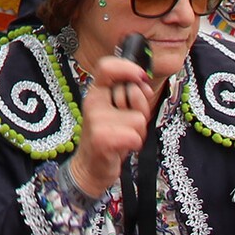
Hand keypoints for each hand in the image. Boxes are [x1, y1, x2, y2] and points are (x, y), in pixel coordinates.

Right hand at [69, 51, 154, 196]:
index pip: (106, 66)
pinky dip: (135, 144)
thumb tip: (144, 86)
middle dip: (141, 110)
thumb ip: (133, 95)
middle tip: (127, 124)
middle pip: (134, 94)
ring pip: (139, 118)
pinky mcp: (101, 138)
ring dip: (138, 132)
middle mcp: (93, 101)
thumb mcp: (120, 111)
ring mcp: (95, 120)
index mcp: (96, 91)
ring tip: (123, 138)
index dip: (127, 68)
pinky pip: (135, 136)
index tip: (141, 76)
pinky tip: (121, 148)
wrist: (91, 167)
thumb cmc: (110, 136)